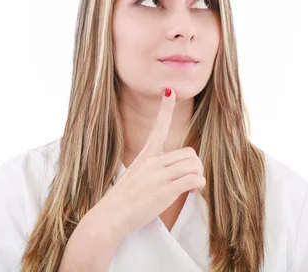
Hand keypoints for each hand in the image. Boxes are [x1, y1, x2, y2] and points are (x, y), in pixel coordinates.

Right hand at [89, 87, 205, 238]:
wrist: (109, 218)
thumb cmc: (121, 202)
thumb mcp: (135, 178)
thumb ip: (152, 172)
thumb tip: (171, 174)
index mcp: (145, 156)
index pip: (158, 127)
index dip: (165, 108)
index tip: (169, 90)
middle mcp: (153, 162)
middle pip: (188, 152)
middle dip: (194, 165)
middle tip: (191, 179)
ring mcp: (159, 176)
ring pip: (194, 164)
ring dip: (198, 174)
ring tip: (192, 186)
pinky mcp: (166, 190)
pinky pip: (194, 179)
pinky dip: (199, 184)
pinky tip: (193, 190)